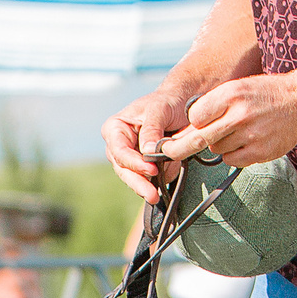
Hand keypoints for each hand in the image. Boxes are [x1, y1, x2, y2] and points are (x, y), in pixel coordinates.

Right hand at [103, 88, 192, 205]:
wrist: (181, 104)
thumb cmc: (166, 102)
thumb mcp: (159, 109)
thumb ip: (152, 129)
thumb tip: (147, 151)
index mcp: (115, 128)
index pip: (119, 151)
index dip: (134, 163)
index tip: (152, 170)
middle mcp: (118, 145)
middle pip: (123, 169)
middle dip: (138, 183)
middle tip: (152, 195)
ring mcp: (130, 158)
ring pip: (134, 178)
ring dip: (147, 186)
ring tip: (159, 193)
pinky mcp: (143, 166)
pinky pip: (148, 179)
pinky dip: (159, 181)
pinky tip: (169, 175)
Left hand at [169, 73, 296, 167]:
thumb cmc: (263, 94)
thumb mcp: (236, 88)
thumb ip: (211, 107)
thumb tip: (182, 132)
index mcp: (231, 94)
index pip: (195, 117)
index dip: (192, 123)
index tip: (192, 126)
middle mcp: (240, 114)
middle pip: (200, 139)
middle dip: (183, 146)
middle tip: (169, 151)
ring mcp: (251, 135)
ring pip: (216, 149)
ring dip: (217, 144)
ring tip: (235, 131)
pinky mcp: (260, 152)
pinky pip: (231, 160)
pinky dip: (231, 155)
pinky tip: (243, 142)